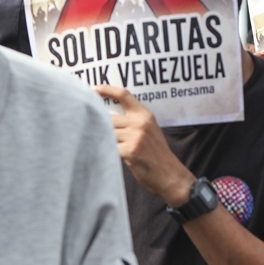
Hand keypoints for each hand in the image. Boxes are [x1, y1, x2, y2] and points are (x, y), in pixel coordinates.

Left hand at [93, 85, 194, 206]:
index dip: (106, 89)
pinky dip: (106, 152)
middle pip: (109, 117)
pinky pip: (110, 147)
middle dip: (101, 127)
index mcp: (145, 115)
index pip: (124, 95)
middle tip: (96, 134)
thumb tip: (107, 118)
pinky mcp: (130, 150)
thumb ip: (132, 122)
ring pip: (107, 133)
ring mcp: (136, 136)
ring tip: (106, 149)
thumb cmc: (156, 155)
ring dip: (104, 141)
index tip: (93, 89)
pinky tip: (108, 156)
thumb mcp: (149, 131)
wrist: (170, 175)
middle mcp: (140, 122)